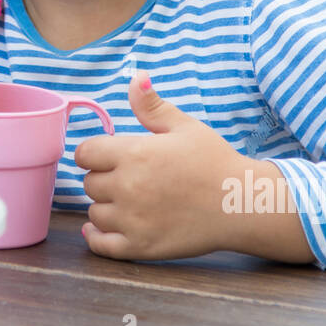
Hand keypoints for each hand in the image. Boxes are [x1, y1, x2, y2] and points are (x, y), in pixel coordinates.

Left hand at [75, 69, 252, 260]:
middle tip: (128, 180)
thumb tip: (136, 78)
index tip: (108, 157)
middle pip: (89, 183)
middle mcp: (126, 187)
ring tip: (129, 202)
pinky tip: (103, 229)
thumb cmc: (214, 161)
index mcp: (133, 154)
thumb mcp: (184, 126)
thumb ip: (152, 106)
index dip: (94, 154)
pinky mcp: (140, 247)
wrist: (241, 203)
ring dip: (106, 207)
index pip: (84, 154)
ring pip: (94, 213)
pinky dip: (97, 238)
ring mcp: (131, 220)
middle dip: (104, 179)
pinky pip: (100, 245)